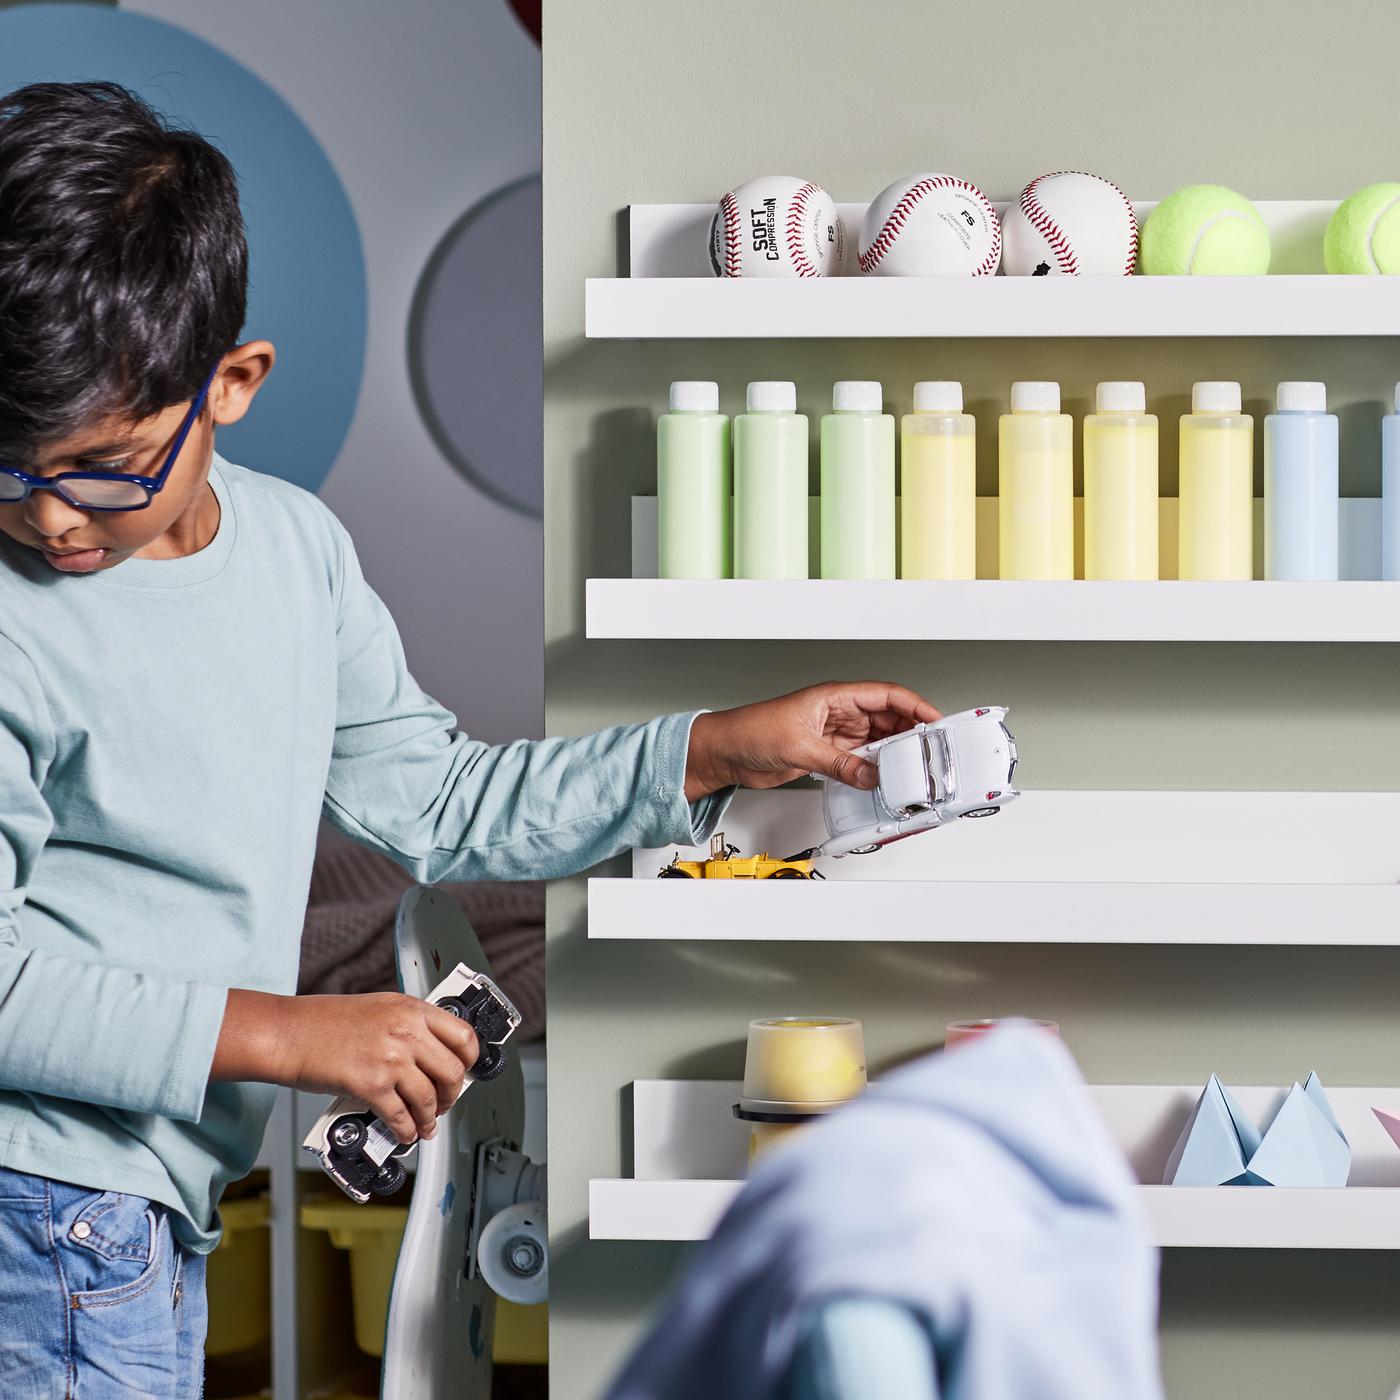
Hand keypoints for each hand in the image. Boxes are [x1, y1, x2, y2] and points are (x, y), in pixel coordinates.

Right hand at [212, 989, 479, 1144]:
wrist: (289, 1033)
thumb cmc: (324, 1022)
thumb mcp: (379, 1009)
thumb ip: (409, 1026)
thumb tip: (432, 1055)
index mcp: (412, 1009)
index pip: (464, 1035)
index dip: (469, 1061)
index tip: (466, 1072)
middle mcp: (407, 1031)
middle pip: (453, 1071)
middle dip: (453, 1095)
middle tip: (445, 1103)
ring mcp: (391, 1058)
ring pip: (430, 1098)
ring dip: (430, 1118)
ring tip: (425, 1125)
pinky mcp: (372, 1084)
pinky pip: (402, 1116)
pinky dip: (408, 1130)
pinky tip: (406, 1133)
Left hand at [684, 681, 940, 798]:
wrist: (725, 751)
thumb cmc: (751, 730)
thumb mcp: (800, 747)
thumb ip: (839, 764)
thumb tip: (870, 775)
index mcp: (834, 696)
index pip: (885, 696)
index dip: (914, 706)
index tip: (935, 720)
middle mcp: (838, 712)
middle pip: (887, 719)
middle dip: (909, 734)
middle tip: (929, 752)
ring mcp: (834, 734)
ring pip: (876, 742)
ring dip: (892, 755)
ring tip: (910, 770)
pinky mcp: (827, 754)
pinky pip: (860, 760)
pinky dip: (873, 769)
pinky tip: (882, 779)